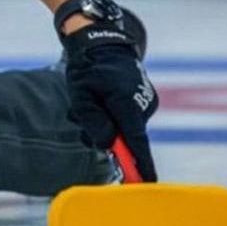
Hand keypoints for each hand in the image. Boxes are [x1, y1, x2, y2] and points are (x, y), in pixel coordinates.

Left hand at [63, 24, 158, 180]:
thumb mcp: (81, 95)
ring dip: (106, 123)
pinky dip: (113, 115)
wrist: (103, 42)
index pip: (136, 141)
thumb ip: (93, 120)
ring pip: (125, 127)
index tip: (145, 183)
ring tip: (89, 102)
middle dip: (106, 136)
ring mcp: (145, 101)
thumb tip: (108, 144)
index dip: (140, 164)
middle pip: (126, 137)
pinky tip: (100, 99)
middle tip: (81, 117)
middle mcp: (142, 104)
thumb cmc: (88, 67)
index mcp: (126, 103)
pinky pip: (127, 117)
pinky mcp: (144, 99)